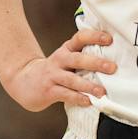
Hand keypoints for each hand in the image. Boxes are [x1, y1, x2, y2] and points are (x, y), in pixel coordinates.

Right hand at [2, 29, 116, 111]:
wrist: (23, 80)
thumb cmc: (54, 70)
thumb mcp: (66, 58)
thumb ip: (84, 57)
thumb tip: (113, 60)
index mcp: (67, 49)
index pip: (80, 38)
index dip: (94, 36)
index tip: (109, 39)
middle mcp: (59, 59)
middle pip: (78, 59)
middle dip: (95, 63)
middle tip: (112, 68)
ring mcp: (53, 75)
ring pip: (72, 79)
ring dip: (88, 85)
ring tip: (102, 91)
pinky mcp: (48, 90)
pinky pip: (65, 94)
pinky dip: (77, 98)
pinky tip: (88, 101)